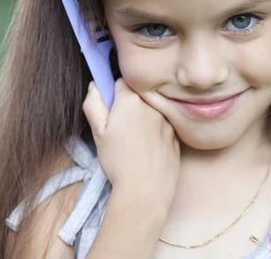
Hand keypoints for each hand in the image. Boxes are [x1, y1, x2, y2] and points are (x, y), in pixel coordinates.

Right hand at [83, 78, 179, 209]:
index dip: (112, 94)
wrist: (146, 190)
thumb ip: (93, 103)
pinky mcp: (176, 135)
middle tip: (120, 128)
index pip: (121, 81)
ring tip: (134, 142)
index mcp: (131, 99)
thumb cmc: (118, 161)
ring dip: (144, 117)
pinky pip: (163, 125)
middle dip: (128, 105)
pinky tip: (147, 149)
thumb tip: (95, 85)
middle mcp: (153, 104)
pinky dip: (155, 131)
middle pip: (138, 95)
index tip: (109, 109)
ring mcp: (167, 119)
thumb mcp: (98, 132)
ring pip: (151, 110)